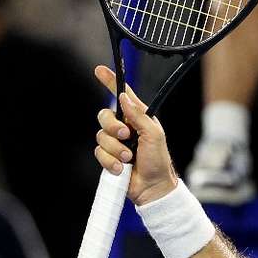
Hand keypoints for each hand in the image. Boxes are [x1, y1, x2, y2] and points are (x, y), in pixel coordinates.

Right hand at [93, 66, 177, 205]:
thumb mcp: (154, 135)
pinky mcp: (108, 156)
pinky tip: (121, 168)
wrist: (152, 187)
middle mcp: (125, 127)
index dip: (111, 82)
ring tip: (129, 158)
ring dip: (115, 149)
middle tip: (126, 135)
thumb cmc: (158, 160)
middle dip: (112, 127)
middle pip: (104, 116)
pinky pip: (99, 153)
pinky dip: (110, 161)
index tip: (100, 70)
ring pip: (100, 136)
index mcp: (138, 118)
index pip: (123, 97)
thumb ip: (139, 115)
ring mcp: (116, 142)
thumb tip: (124, 97)